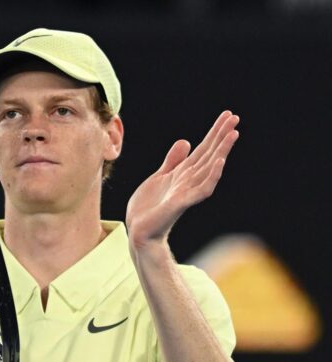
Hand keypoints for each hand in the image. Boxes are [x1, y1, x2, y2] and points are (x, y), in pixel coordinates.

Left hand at [126, 111, 239, 250]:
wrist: (139, 232)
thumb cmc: (148, 209)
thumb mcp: (159, 177)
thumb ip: (173, 161)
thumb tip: (186, 141)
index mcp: (183, 174)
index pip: (203, 149)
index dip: (214, 132)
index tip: (228, 115)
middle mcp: (188, 181)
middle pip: (209, 154)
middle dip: (222, 136)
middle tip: (236, 118)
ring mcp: (187, 192)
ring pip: (209, 168)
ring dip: (222, 151)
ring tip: (233, 134)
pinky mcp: (181, 203)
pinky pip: (201, 189)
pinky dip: (212, 175)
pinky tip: (219, 161)